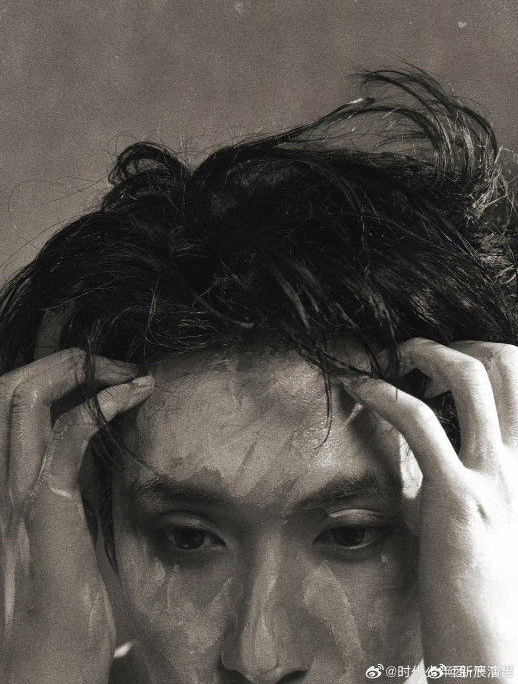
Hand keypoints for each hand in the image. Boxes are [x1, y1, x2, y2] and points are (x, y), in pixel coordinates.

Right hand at [0, 349, 154, 683]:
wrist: (41, 676)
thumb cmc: (59, 617)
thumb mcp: (61, 540)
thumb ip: (68, 497)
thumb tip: (94, 463)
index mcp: (10, 489)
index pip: (12, 410)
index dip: (52, 377)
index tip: (103, 377)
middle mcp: (3, 487)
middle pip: (8, 391)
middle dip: (61, 363)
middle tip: (114, 366)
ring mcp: (17, 500)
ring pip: (22, 404)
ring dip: (78, 373)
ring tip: (126, 374)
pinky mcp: (44, 516)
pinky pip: (61, 443)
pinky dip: (94, 410)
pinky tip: (128, 398)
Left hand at [340, 339, 517, 681]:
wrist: (494, 648)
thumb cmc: (483, 582)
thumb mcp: (482, 515)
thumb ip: (459, 475)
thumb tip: (418, 445)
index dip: (488, 356)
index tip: (446, 364)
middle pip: (508, 363)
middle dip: (461, 343)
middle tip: (420, 354)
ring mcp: (498, 478)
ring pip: (475, 377)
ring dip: (429, 353)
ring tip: (397, 356)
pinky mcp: (458, 500)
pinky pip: (420, 423)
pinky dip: (384, 394)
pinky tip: (359, 389)